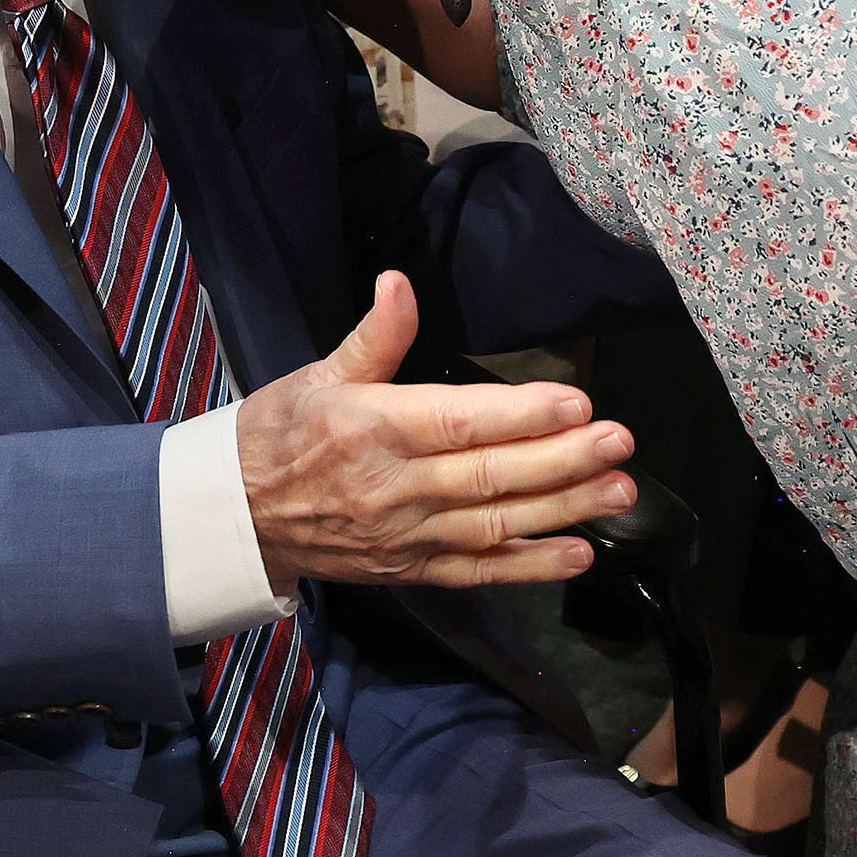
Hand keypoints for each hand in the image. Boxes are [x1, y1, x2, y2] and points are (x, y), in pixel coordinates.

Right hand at [235, 270, 636, 589]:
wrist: (236, 516)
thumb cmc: (279, 434)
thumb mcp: (318, 376)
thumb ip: (373, 338)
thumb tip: (400, 284)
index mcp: (373, 429)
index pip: (459, 422)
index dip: (521, 414)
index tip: (577, 401)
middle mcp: (394, 488)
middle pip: (490, 475)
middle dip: (563, 460)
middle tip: (619, 441)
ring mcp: (407, 536)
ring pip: (496, 523)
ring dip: (563, 509)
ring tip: (620, 490)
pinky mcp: (411, 570)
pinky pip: (479, 571)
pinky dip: (530, 567)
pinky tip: (579, 553)